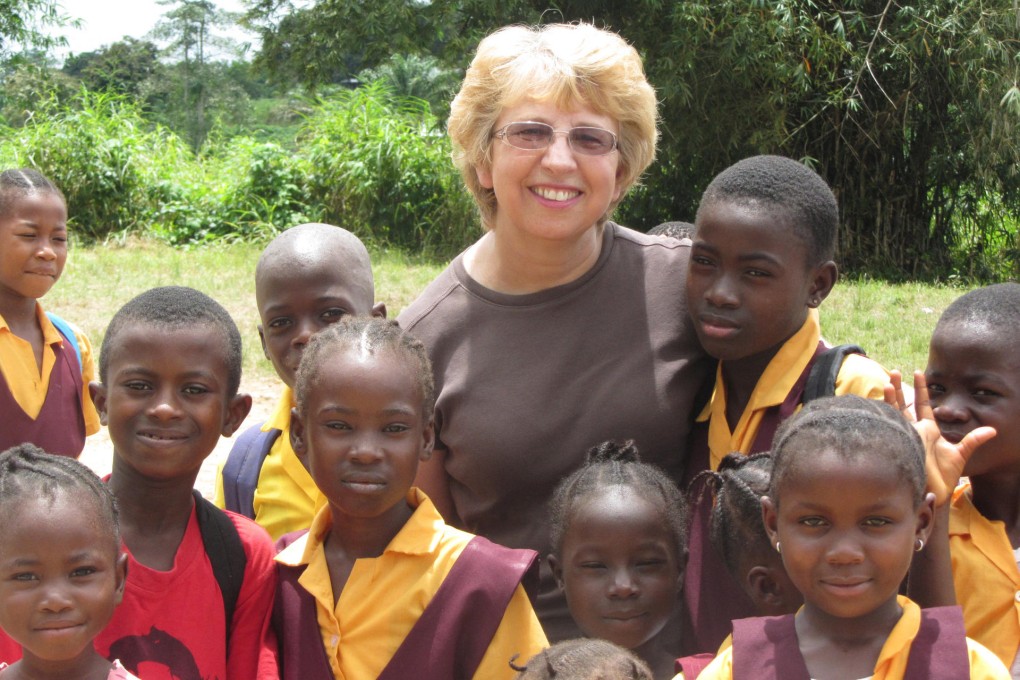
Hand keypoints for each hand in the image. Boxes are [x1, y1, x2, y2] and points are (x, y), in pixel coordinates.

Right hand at [889, 370, 995, 505]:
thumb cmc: (945, 476)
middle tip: (895, 372)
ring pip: (895, 412)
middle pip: (904, 405)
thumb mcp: (961, 454)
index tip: (918, 372)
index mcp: (929, 430)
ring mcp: (905, 435)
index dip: (921, 389)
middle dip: (898, 388)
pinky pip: (891, 426)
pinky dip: (886, 414)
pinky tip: (882, 402)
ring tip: (887, 382)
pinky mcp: (900, 442)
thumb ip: (973, 440)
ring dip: (890, 398)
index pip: (922, 404)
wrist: (934, 492)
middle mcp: (915, 430)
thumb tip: (993, 430)